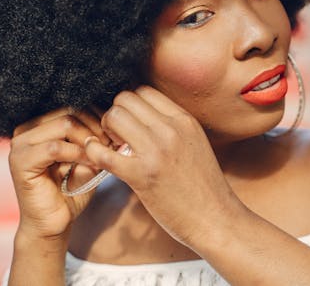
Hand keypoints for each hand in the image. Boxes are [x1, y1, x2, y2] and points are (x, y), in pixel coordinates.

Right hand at [8, 107, 110, 239]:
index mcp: (40, 124)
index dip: (98, 116)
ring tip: (104, 154)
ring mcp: (20, 144)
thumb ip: (95, 138)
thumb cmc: (71, 190)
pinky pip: (55, 147)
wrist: (53, 224)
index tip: (115, 133)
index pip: (73, 104)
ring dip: (90, 139)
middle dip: (97, 127)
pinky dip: (78, 153)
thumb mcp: (87, 158)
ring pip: (65, 124)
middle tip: (112, 144)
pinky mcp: (20, 161)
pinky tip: (92, 164)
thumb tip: (115, 119)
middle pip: (71, 110)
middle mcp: (26, 129)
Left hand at [84, 86, 242, 246]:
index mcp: (184, 120)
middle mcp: (170, 129)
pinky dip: (93, 152)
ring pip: (113, 116)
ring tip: (113, 147)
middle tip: (117, 134)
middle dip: (115, 113)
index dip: (130, 104)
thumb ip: (173, 127)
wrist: (216, 219)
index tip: (130, 121)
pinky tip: (97, 157)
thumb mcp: (196, 143)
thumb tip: (144, 117)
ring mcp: (155, 152)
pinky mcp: (141, 176)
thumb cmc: (205, 185)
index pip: (144, 91)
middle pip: (125, 98)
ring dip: (105, 129)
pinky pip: (103, 153)